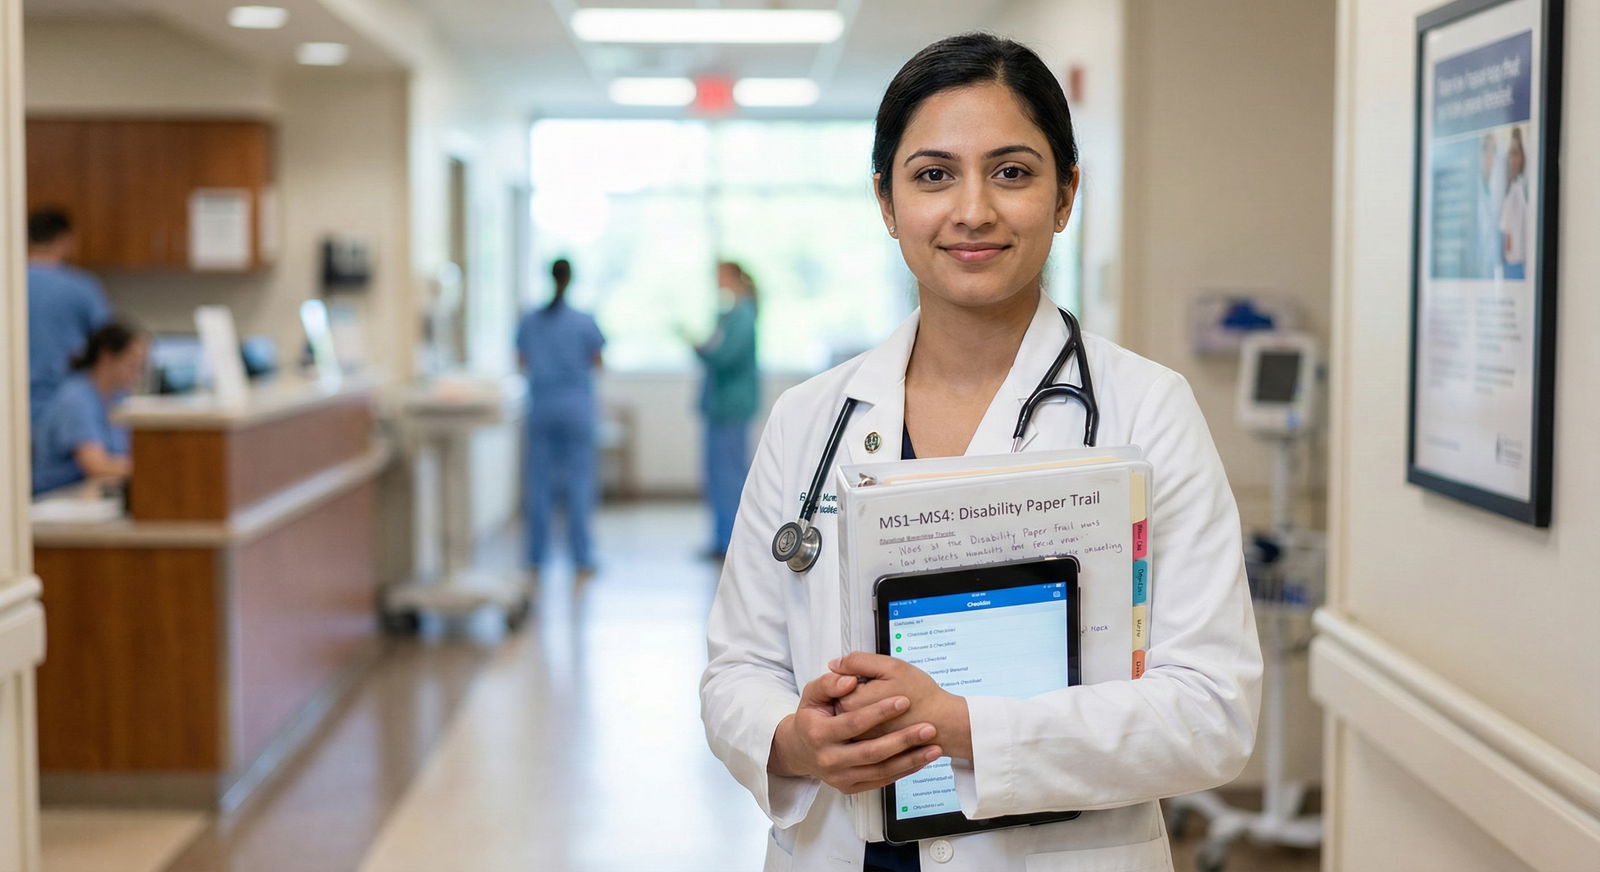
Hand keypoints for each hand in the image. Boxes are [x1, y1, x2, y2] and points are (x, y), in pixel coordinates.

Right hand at [769, 670, 943, 794]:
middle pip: (871, 752)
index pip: (853, 723)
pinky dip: (904, 771)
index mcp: (818, 734)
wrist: (801, 750)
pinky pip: (882, 781)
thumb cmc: (812, 717)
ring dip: (910, 760)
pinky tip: (922, 759)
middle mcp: (828, 760)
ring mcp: (839, 778)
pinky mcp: (850, 788)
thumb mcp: (812, 695)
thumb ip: (829, 683)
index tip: (904, 700)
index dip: (879, 712)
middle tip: (928, 728)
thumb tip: (850, 680)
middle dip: (902, 740)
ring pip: (880, 772)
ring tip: (934, 748)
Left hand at [832, 652, 972, 759]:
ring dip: (865, 708)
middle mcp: (851, 727)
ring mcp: (859, 742)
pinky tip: (889, 721)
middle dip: (859, 692)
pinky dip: (871, 725)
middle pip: (842, 701)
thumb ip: (858, 661)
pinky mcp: (870, 751)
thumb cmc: (922, 696)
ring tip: (888, 705)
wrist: (944, 725)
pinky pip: (862, 733)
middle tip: (885, 692)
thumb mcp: (892, 667)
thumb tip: (834, 663)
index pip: (837, 684)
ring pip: (852, 718)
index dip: (856, 676)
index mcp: (851, 703)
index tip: (874, 678)